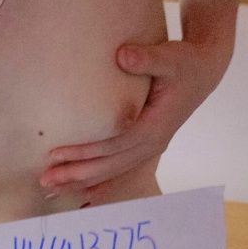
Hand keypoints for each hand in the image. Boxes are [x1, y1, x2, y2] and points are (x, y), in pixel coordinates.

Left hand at [39, 39, 231, 195]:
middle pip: (108, 166)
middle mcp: (152, 144)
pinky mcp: (143, 148)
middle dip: (76, 175)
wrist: (203, 72)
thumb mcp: (170, 56)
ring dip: (81, 182)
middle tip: (44, 181)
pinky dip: (97, 182)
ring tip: (51, 189)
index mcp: (155, 127)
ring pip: (111, 172)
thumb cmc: (184, 62)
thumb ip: (147, 58)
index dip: (84, 151)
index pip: (112, 145)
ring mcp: (148, 149)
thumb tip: (122, 55)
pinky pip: (118, 171)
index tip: (56, 154)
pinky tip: (78, 193)